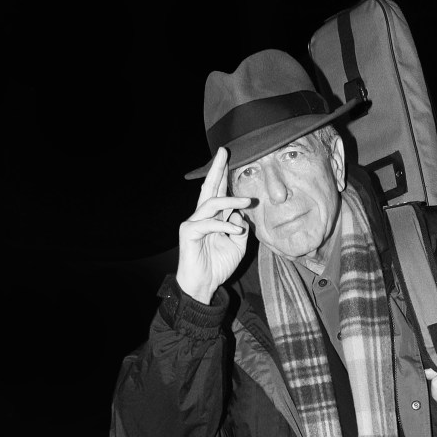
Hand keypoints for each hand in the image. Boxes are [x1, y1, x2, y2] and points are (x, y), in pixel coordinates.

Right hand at [175, 147, 251, 303]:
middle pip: (208, 188)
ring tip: (247, 201)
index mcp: (212, 217)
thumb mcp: (237, 246)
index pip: (218, 192)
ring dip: (230, 200)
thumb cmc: (218, 265)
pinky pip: (209, 224)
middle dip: (217, 170)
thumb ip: (240, 228)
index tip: (229, 157)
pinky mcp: (188, 232)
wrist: (203, 285)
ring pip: (211, 203)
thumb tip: (242, 214)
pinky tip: (237, 230)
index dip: (223, 175)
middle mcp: (200, 216)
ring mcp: (193, 223)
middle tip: (224, 151)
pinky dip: (225, 226)